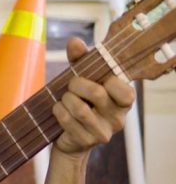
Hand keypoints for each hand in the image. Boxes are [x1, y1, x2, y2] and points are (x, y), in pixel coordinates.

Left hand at [52, 38, 135, 156]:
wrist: (70, 137)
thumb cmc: (81, 101)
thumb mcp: (83, 78)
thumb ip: (81, 59)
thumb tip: (74, 42)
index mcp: (124, 101)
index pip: (125, 90)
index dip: (106, 80)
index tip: (94, 77)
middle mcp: (118, 118)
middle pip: (97, 93)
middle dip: (76, 84)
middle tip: (71, 85)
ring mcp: (104, 132)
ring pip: (80, 109)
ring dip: (65, 99)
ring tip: (64, 98)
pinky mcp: (87, 141)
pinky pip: (67, 120)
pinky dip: (58, 110)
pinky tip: (59, 109)